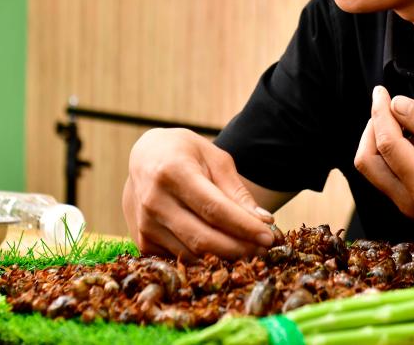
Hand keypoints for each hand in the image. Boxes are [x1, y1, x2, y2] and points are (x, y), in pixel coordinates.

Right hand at [122, 128, 276, 258]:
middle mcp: (154, 200)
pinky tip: (222, 250)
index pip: (214, 209)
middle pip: (203, 238)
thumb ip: (236, 190)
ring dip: (225, 257)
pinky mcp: (143, 242)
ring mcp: (145, 224)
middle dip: (239, 248)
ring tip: (250, 249)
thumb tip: (263, 221)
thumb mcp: (214, 158)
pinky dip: (205, 259)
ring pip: (193, 254)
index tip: (269, 236)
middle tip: (265, 249)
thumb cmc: (185, 153)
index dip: (244, 226)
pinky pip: (181, 258)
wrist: (144, 157)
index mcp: (173, 172)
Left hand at [354, 86, 413, 241]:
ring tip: (402, 122)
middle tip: (388, 107)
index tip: (381, 92)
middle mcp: (408, 202)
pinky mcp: (408, 202)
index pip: (387, 145)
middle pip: (367, 160)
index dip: (380, 113)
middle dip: (373, 128)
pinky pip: (384, 173)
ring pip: (372, 167)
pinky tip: (408, 139)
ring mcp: (406, 205)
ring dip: (378, 140)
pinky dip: (388, 152)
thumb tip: (396, 105)